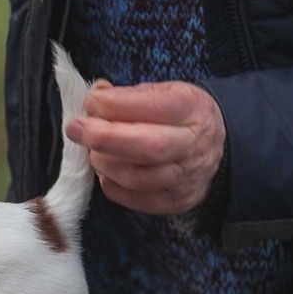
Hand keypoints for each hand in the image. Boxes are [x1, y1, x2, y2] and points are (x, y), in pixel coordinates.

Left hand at [65, 79, 224, 214]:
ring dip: (104, 163)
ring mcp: (186, 178)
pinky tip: (107, 171)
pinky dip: (111, 184)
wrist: (217, 145)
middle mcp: (192, 145)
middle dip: (104, 138)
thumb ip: (129, 95)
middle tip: (75, 129)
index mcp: (190, 108)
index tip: (91, 102)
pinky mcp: (176, 201)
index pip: (152, 106)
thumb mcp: (163, 92)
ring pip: (137, 178)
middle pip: (147, 147)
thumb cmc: (179, 115)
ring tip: (94, 152)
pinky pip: (133, 199)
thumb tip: (96, 96)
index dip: (114, 105)